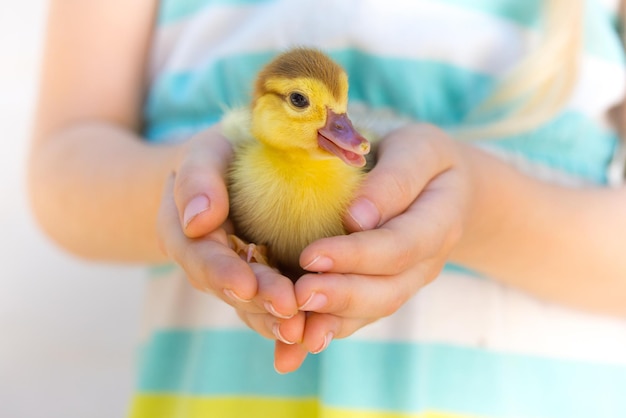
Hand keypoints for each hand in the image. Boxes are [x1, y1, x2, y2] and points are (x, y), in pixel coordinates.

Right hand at [156, 126, 308, 372]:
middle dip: (259, 301)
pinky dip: (290, 324)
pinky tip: (313, 337)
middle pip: (232, 288)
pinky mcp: (267, 284)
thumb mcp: (203, 154)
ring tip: (304, 330)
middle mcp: (211, 266)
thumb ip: (196, 180)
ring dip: (277, 320)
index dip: (222, 272)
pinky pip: (276, 309)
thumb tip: (198, 221)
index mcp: (187, 236)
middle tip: (288, 308)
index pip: (201, 257)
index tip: (245, 284)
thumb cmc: (219, 158)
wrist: (233, 174)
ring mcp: (240, 279)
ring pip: (255, 307)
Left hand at [295, 124, 473, 353]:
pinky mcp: (387, 290)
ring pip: (374, 311)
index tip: (310, 256)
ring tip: (292, 330)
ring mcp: (409, 281)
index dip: (357, 255)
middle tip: (298, 296)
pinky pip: (360, 317)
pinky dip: (328, 330)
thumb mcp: (417, 150)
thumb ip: (394, 180)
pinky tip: (293, 348)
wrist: (444, 186)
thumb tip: (357, 218)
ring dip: (333, 322)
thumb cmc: (422, 158)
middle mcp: (428, 260)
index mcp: (440, 220)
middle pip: (388, 289)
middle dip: (341, 296)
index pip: (400, 245)